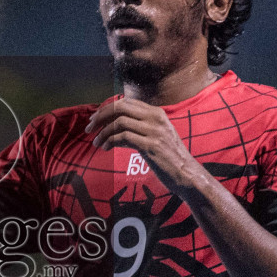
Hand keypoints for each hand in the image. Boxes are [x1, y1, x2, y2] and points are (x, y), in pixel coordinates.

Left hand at [84, 97, 203, 192]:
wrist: (187, 174)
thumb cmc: (170, 158)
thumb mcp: (157, 136)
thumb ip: (140, 127)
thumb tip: (115, 125)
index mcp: (156, 113)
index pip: (125, 102)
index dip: (106, 108)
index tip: (95, 119)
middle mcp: (156, 118)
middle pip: (120, 107)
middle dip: (101, 116)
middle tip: (89, 128)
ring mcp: (154, 131)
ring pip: (119, 122)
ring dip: (103, 132)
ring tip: (96, 143)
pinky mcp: (151, 146)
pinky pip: (123, 137)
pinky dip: (110, 141)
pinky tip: (105, 148)